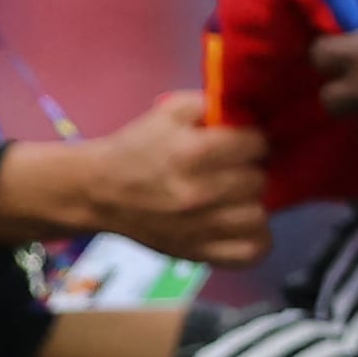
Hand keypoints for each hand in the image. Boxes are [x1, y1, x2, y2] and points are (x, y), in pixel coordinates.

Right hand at [0, 91, 272, 262]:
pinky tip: (242, 226)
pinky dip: (255, 240)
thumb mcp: (169, 111)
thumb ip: (212, 103)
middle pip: (258, 180)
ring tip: (236, 197)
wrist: (98, 191)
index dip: (251, 140)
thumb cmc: (137, 148)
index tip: (239, 143)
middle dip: (249, 170)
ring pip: (259, 216)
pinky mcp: (198, 252)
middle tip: (234, 169)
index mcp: (195, 152)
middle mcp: (200, 192)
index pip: (257, 144)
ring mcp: (200, 228)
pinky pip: (250, 253)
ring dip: (251, 203)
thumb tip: (251, 111)